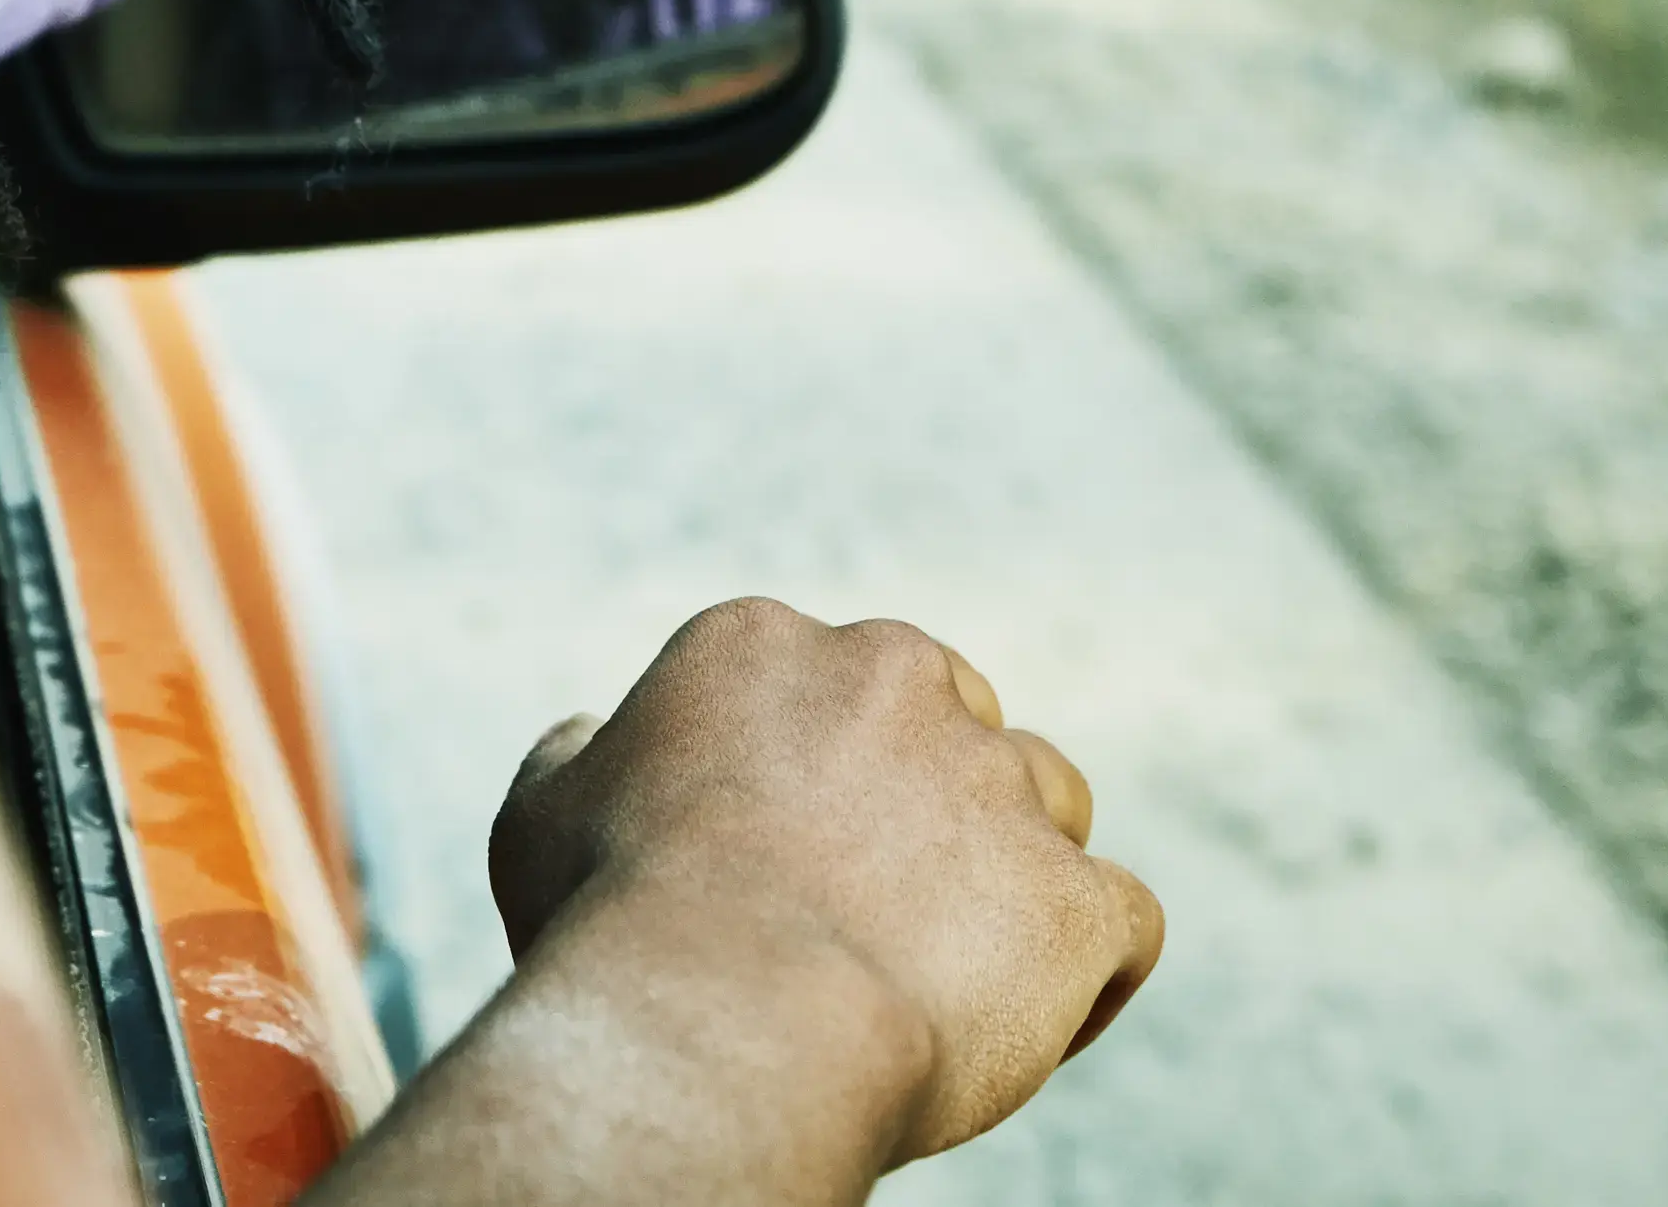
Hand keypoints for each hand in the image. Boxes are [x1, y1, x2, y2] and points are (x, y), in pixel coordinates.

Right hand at [481, 598, 1161, 1178]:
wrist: (720, 1020)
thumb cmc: (615, 926)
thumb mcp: (545, 815)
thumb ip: (584, 756)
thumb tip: (591, 731)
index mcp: (765, 644)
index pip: (831, 686)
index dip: (816, 780)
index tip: (782, 867)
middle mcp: (893, 677)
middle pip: (953, 721)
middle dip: (931, 806)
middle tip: (870, 917)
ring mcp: (998, 782)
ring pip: (1050, 803)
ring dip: (1013, 877)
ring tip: (947, 980)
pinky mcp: (1074, 896)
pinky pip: (1121, 919)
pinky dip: (1089, 974)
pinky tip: (1024, 1024)